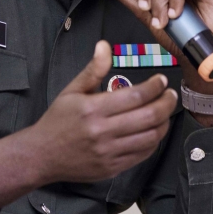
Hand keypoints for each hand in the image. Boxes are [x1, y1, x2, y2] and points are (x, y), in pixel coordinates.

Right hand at [30, 40, 177, 183]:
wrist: (42, 155)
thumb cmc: (58, 120)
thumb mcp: (71, 90)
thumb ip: (93, 69)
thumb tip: (105, 46)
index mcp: (93, 109)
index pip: (135, 96)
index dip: (154, 86)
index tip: (161, 80)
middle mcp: (103, 132)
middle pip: (148, 116)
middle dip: (166, 103)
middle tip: (170, 94)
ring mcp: (109, 153)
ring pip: (150, 137)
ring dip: (164, 123)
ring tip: (165, 112)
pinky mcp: (113, 168)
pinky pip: (143, 154)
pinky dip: (153, 141)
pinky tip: (153, 130)